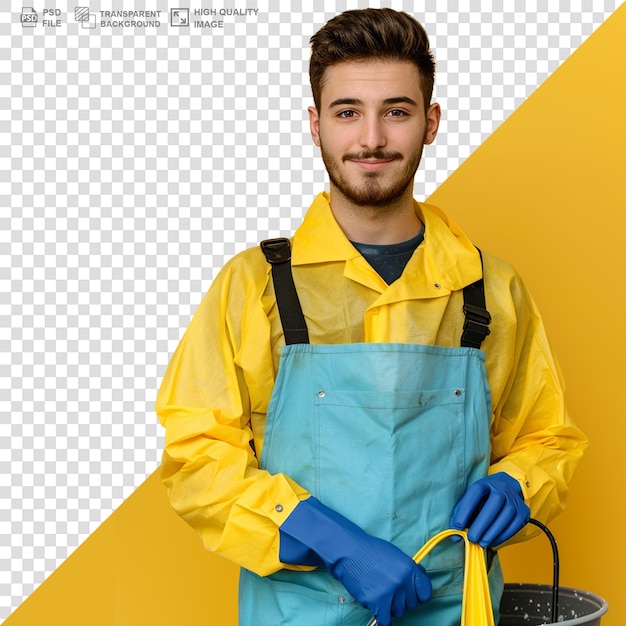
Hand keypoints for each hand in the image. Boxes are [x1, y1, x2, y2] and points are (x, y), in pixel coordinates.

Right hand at [280, 497, 431, 625]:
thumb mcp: (395, 555)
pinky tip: (377, 608)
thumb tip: (420, 580)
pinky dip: (382, 618)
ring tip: (379, 592)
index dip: (417, 594)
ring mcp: (389, 592)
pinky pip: (385, 620)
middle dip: (400, 599)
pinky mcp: (376, 601)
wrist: (349, 551)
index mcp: (409, 568)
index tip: (410, 593)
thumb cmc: (371, 551)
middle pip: (410, 604)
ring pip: (398, 612)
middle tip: (388, 589)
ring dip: (390, 607)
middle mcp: (402, 581)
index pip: (425, 594)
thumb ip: (409, 569)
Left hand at [450, 472, 529, 546]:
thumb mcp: (471, 499)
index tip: (457, 526)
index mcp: (485, 483)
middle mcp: (502, 489)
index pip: (475, 492)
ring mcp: (514, 500)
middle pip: (494, 504)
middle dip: (481, 524)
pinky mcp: (522, 512)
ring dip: (492, 532)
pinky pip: (514, 526)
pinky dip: (502, 536)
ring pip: (506, 516)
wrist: (507, 491)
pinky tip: (492, 542)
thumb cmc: (484, 498)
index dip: (465, 509)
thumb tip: (454, 534)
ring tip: (481, 542)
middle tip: (471, 538)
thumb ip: (461, 513)